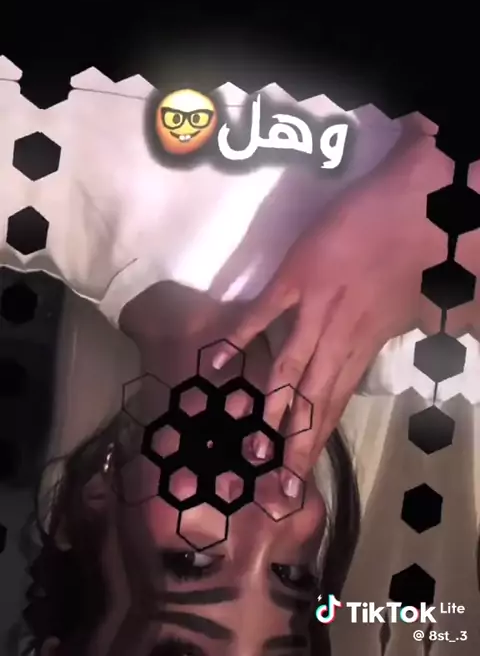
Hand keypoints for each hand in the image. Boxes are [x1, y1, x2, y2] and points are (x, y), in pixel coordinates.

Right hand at [213, 124, 453, 495]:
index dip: (315, 444)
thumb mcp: (408, 304)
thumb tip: (367, 352)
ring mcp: (316, 307)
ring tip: (253, 446)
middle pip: (314, 398)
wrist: (418, 206)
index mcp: (365, 343)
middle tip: (273, 487)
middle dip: (294, 445)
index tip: (296, 483)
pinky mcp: (296, 276)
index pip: (334, 404)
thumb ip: (385, 332)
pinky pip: (265, 313)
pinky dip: (241, 337)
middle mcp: (340, 336)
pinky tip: (218, 364)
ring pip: (291, 366)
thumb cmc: (416, 250)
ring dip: (273, 407)